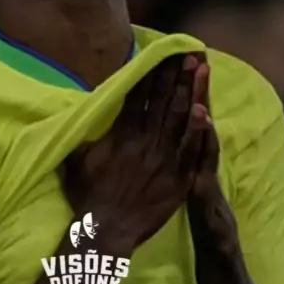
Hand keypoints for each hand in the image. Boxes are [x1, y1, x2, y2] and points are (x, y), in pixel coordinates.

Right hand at [62, 52, 217, 251]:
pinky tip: (207, 111)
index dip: (152, 73)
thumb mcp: (76, 160)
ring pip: (180, 117)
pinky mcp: (178, 177)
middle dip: (176, 74)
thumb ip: (82, 136)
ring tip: (200, 68)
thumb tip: (78, 115)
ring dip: (191, 91)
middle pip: (164, 100)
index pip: (139, 95)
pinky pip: (192, 149)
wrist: (106, 230)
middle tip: (187, 53)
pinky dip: (199, 130)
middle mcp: (145, 140)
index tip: (161, 55)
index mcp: (122, 134)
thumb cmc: (87, 196)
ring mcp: (164, 158)